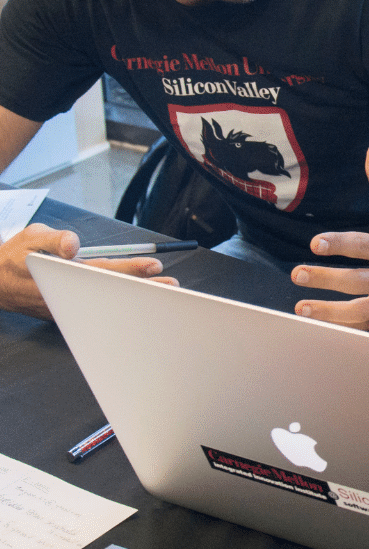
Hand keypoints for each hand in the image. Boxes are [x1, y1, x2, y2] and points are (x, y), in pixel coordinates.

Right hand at [0, 223, 174, 319]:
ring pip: (109, 301)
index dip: (130, 269)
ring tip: (164, 291)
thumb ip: (54, 238)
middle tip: (171, 285)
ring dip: (136, 296)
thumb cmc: (16, 256)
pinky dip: (121, 303)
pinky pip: (100, 306)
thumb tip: (73, 245)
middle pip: (113, 290)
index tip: (154, 265)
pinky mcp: (70, 311)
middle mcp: (70, 294)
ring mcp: (70, 305)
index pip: (103, 272)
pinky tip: (141, 301)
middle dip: (143, 287)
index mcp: (63, 274)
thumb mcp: (31, 237)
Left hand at [292, 142, 368, 329]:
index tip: (314, 243)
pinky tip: (315, 322)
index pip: (365, 246)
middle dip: (327, 279)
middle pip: (359, 281)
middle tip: (297, 273)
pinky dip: (339, 326)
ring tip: (301, 307)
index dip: (340, 244)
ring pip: (360, 311)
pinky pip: (363, 326)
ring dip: (328, 312)